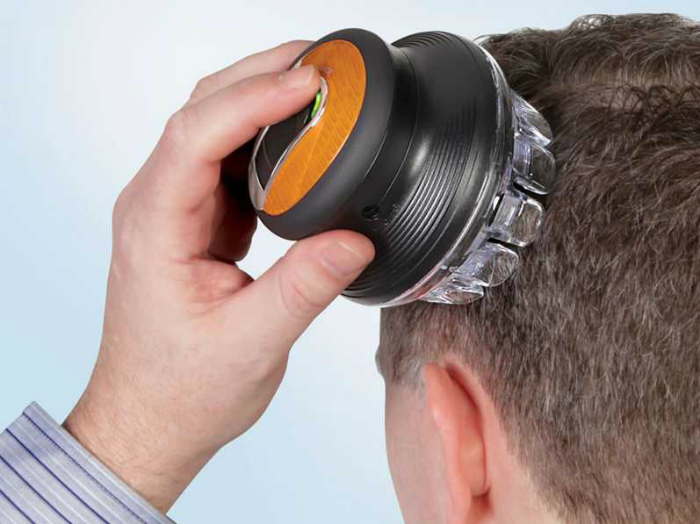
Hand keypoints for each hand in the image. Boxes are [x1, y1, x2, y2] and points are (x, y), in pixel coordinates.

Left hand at [63, 41, 374, 512]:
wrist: (151, 419)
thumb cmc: (180, 389)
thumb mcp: (250, 343)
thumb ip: (305, 287)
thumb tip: (355, 240)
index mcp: (155, 227)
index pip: (196, 135)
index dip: (253, 100)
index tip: (309, 84)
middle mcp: (157, 206)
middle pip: (203, 115)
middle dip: (260, 78)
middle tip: (322, 65)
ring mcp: (177, 211)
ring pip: (216, 132)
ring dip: (264, 104)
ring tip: (319, 90)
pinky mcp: (198, 224)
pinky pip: (231, 165)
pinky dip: (268, 143)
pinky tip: (303, 142)